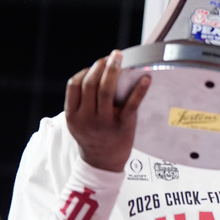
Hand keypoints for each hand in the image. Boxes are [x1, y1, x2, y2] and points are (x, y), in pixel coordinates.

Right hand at [65, 50, 150, 171]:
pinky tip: (145, 78)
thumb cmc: (93, 137)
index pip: (74, 85)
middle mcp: (86, 117)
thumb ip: (81, 103)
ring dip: (114, 70)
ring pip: (106, 90)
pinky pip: (131, 104)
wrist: (103, 164)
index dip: (85, 71)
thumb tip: (96, 75)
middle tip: (113, 56)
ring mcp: (104, 122)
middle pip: (90, 84)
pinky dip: (139, 90)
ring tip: (120, 58)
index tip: (96, 65)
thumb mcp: (78, 122)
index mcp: (73, 115)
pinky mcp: (123, 125)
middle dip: (100, 66)